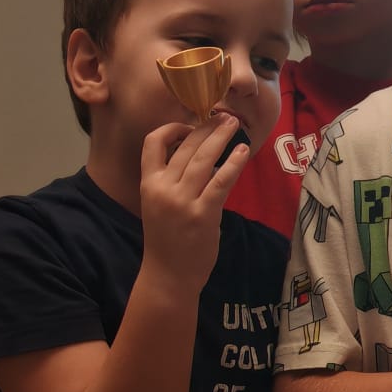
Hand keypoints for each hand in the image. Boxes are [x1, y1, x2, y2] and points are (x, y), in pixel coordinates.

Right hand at [138, 114, 249, 291]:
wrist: (169, 275)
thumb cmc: (167, 240)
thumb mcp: (158, 204)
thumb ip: (172, 180)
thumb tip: (199, 154)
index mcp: (148, 183)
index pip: (153, 142)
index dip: (172, 128)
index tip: (189, 126)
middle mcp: (163, 188)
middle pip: (185, 146)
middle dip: (206, 127)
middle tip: (224, 116)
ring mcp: (183, 201)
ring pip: (204, 158)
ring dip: (221, 137)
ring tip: (234, 124)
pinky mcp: (203, 214)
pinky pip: (221, 181)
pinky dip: (233, 163)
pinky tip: (243, 152)